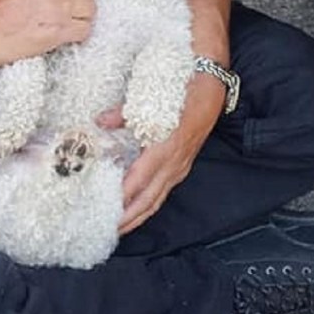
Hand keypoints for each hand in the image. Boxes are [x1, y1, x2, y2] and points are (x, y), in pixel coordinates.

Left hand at [97, 71, 226, 234]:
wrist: (213, 84)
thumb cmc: (183, 89)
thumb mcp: (152, 96)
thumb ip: (124, 113)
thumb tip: (101, 121)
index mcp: (166, 146)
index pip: (140, 179)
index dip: (123, 196)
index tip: (106, 209)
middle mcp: (175, 162)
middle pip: (148, 198)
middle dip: (129, 217)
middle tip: (108, 230)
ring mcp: (180, 166)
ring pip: (157, 199)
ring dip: (139, 216)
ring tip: (120, 229)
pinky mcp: (182, 166)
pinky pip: (164, 192)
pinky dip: (149, 205)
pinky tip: (138, 211)